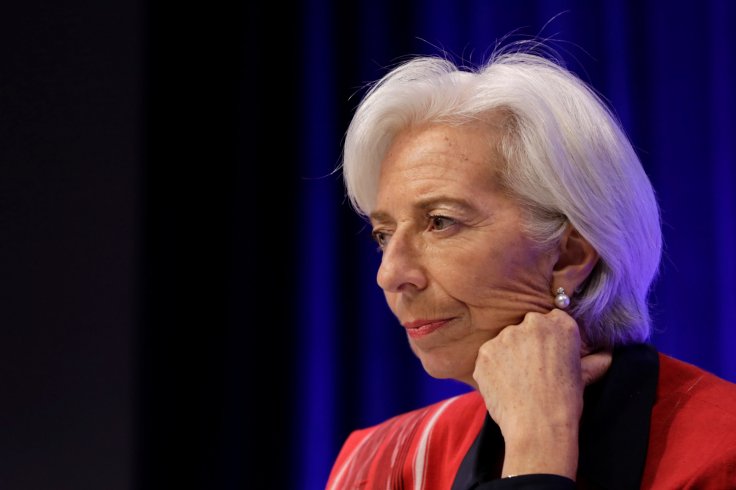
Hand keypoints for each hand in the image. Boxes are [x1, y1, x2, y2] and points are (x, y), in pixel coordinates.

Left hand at [472, 309, 611, 479]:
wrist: (538, 426)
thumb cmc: (565, 402)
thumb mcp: (584, 377)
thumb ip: (595, 360)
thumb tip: (608, 354)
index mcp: (560, 324)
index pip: (550, 320)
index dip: (548, 340)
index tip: (547, 356)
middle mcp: (532, 324)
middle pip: (525, 328)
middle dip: (526, 345)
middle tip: (532, 372)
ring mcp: (505, 337)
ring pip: (504, 342)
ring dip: (508, 356)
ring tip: (518, 382)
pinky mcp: (485, 352)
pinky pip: (488, 357)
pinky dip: (492, 369)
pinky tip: (503, 386)